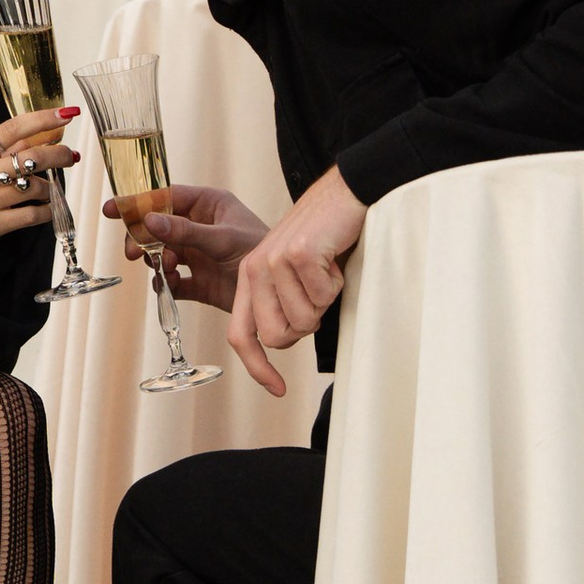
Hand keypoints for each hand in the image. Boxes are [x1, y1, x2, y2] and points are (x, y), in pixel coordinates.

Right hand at [0, 109, 76, 289]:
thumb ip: (4, 154)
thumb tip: (43, 136)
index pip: (12, 128)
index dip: (43, 119)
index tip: (66, 114)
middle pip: (30, 158)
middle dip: (59, 155)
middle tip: (71, 156)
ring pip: (34, 187)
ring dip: (51, 188)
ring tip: (50, 190)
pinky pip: (31, 215)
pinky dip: (46, 211)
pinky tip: (46, 209)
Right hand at [107, 180, 266, 311]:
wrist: (283, 291)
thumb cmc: (263, 250)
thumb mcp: (223, 238)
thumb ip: (185, 231)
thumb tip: (150, 220)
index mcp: (208, 205)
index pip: (165, 197)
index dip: (138, 202)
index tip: (113, 209)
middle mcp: (200, 227)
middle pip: (157, 228)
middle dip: (143, 239)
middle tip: (134, 252)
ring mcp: (199, 255)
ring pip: (162, 254)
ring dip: (157, 261)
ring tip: (169, 268)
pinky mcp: (201, 282)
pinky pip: (173, 281)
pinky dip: (166, 284)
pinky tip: (170, 284)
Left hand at [229, 165, 367, 397]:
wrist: (343, 194)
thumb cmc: (321, 237)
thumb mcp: (290, 270)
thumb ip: (279, 302)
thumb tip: (280, 341)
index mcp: (248, 277)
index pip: (241, 335)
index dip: (258, 367)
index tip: (277, 390)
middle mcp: (254, 269)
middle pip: (277, 336)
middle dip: (305, 325)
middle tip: (317, 294)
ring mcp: (274, 261)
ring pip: (303, 319)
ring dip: (324, 301)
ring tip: (324, 272)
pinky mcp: (298, 254)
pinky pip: (324, 296)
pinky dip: (337, 284)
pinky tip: (333, 260)